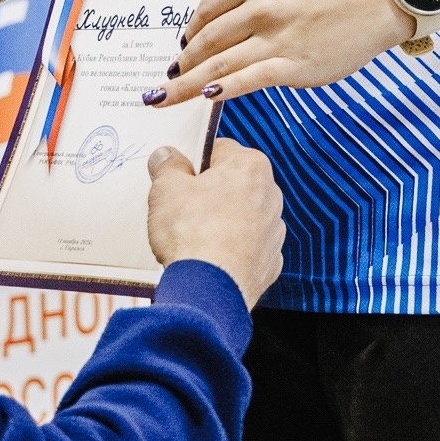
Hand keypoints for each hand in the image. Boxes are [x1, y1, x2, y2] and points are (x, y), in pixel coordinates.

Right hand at [146, 138, 284, 308]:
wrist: (208, 290)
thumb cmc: (191, 232)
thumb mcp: (166, 188)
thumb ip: (168, 165)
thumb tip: (166, 156)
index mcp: (250, 166)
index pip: (219, 150)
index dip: (194, 162)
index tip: (178, 178)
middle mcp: (271, 195)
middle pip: (233, 183)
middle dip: (209, 192)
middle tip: (181, 207)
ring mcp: (273, 232)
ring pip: (241, 216)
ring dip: (221, 221)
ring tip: (193, 237)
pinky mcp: (270, 263)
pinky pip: (246, 247)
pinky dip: (230, 249)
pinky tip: (208, 258)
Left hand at [156, 0, 409, 105]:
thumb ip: (248, 2)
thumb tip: (215, 34)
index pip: (206, 10)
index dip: (188, 33)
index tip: (181, 49)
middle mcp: (260, 6)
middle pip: (206, 40)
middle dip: (182, 63)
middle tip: (165, 80)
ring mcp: (276, 37)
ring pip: (219, 64)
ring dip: (187, 83)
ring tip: (166, 96)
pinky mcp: (293, 66)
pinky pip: (248, 80)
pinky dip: (222, 90)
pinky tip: (203, 97)